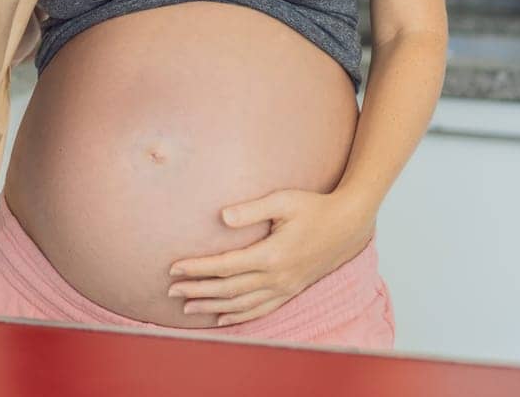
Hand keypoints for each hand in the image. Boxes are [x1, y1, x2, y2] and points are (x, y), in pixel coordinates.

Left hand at [166, 188, 374, 325]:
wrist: (348, 225)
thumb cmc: (314, 207)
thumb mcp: (284, 201)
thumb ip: (251, 209)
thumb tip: (222, 217)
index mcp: (272, 255)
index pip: (225, 265)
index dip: (197, 268)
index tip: (174, 267)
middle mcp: (277, 277)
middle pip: (228, 289)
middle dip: (198, 290)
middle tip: (171, 289)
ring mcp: (285, 288)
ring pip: (242, 304)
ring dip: (212, 306)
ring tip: (187, 306)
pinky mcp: (291, 290)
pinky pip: (261, 310)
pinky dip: (239, 316)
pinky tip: (222, 318)